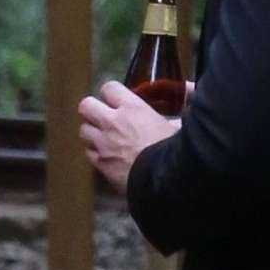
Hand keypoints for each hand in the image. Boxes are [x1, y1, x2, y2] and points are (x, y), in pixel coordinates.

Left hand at [77, 80, 178, 196]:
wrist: (164, 181)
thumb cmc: (174, 151)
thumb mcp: (179, 128)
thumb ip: (175, 117)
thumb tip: (185, 105)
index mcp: (132, 108)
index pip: (109, 88)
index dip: (112, 94)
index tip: (119, 101)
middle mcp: (112, 122)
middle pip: (86, 105)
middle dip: (93, 110)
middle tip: (104, 117)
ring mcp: (102, 143)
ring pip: (83, 130)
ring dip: (92, 133)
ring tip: (104, 139)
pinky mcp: (100, 163)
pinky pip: (89, 153)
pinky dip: (96, 154)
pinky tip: (108, 158)